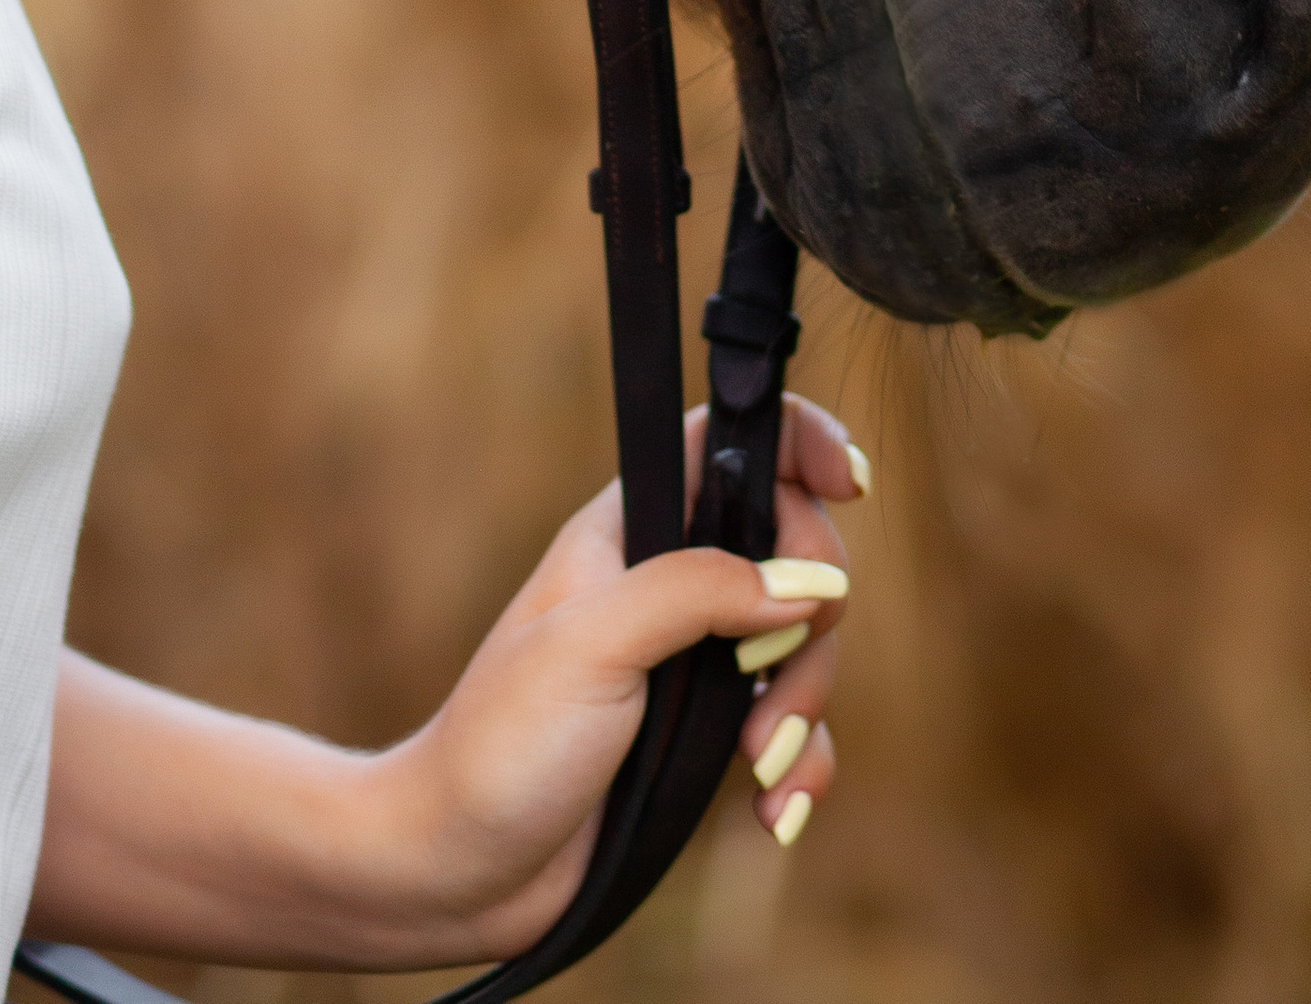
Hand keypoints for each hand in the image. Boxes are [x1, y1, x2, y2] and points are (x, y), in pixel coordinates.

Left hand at [30, 391, 866, 973]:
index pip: (726, 445)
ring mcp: (694, 662)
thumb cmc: (503, 742)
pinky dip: (801, 767)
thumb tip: (807, 580)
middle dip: (810, 618)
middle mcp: (670, 585)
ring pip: (805, 646)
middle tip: (762, 678)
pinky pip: (794, 732)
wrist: (462, 865)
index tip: (848, 482)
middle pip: (794, 552)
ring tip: (756, 766)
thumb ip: (696, 591)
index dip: (794, 444)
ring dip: (805, 706)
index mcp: (632, 533)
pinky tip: (772, 811)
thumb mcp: (592, 644)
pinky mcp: (708, 739)